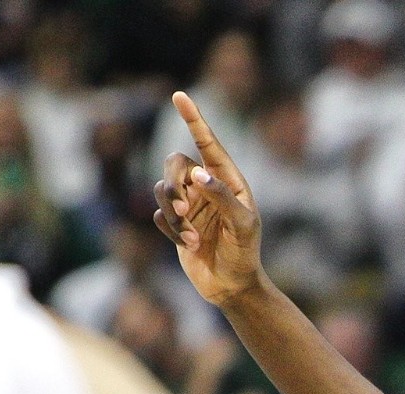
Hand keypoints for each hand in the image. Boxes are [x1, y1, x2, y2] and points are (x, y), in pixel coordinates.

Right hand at [153, 92, 265, 306]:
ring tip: (192, 236)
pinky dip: (172, 230)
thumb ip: (221, 197)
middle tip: (183, 209)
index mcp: (228, 180)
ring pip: (162, 189)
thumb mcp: (242, 225)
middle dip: (173, 183)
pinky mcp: (176, 224)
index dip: (194, 120)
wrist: (232, 286)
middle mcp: (206, 187)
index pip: (208, 144)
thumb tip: (198, 173)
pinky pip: (160, 215)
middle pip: (175, 163)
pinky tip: (191, 245)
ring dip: (173, 212)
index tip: (180, 96)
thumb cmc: (244, 253)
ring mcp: (190, 204)